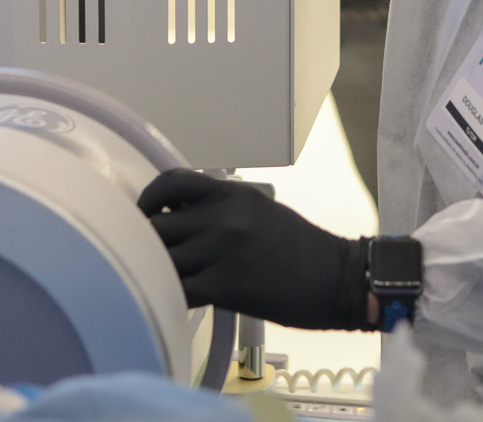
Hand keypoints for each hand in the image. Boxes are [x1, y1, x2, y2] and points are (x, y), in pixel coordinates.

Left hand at [137, 170, 374, 330]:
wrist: (336, 279)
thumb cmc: (299, 248)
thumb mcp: (257, 211)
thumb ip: (217, 211)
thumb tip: (177, 219)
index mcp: (230, 193)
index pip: (170, 182)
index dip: (149, 200)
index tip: (145, 215)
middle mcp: (222, 216)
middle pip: (155, 226)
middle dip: (146, 242)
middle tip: (151, 256)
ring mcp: (221, 250)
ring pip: (161, 260)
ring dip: (157, 272)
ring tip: (163, 280)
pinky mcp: (224, 286)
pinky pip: (178, 289)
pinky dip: (170, 295)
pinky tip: (177, 299)